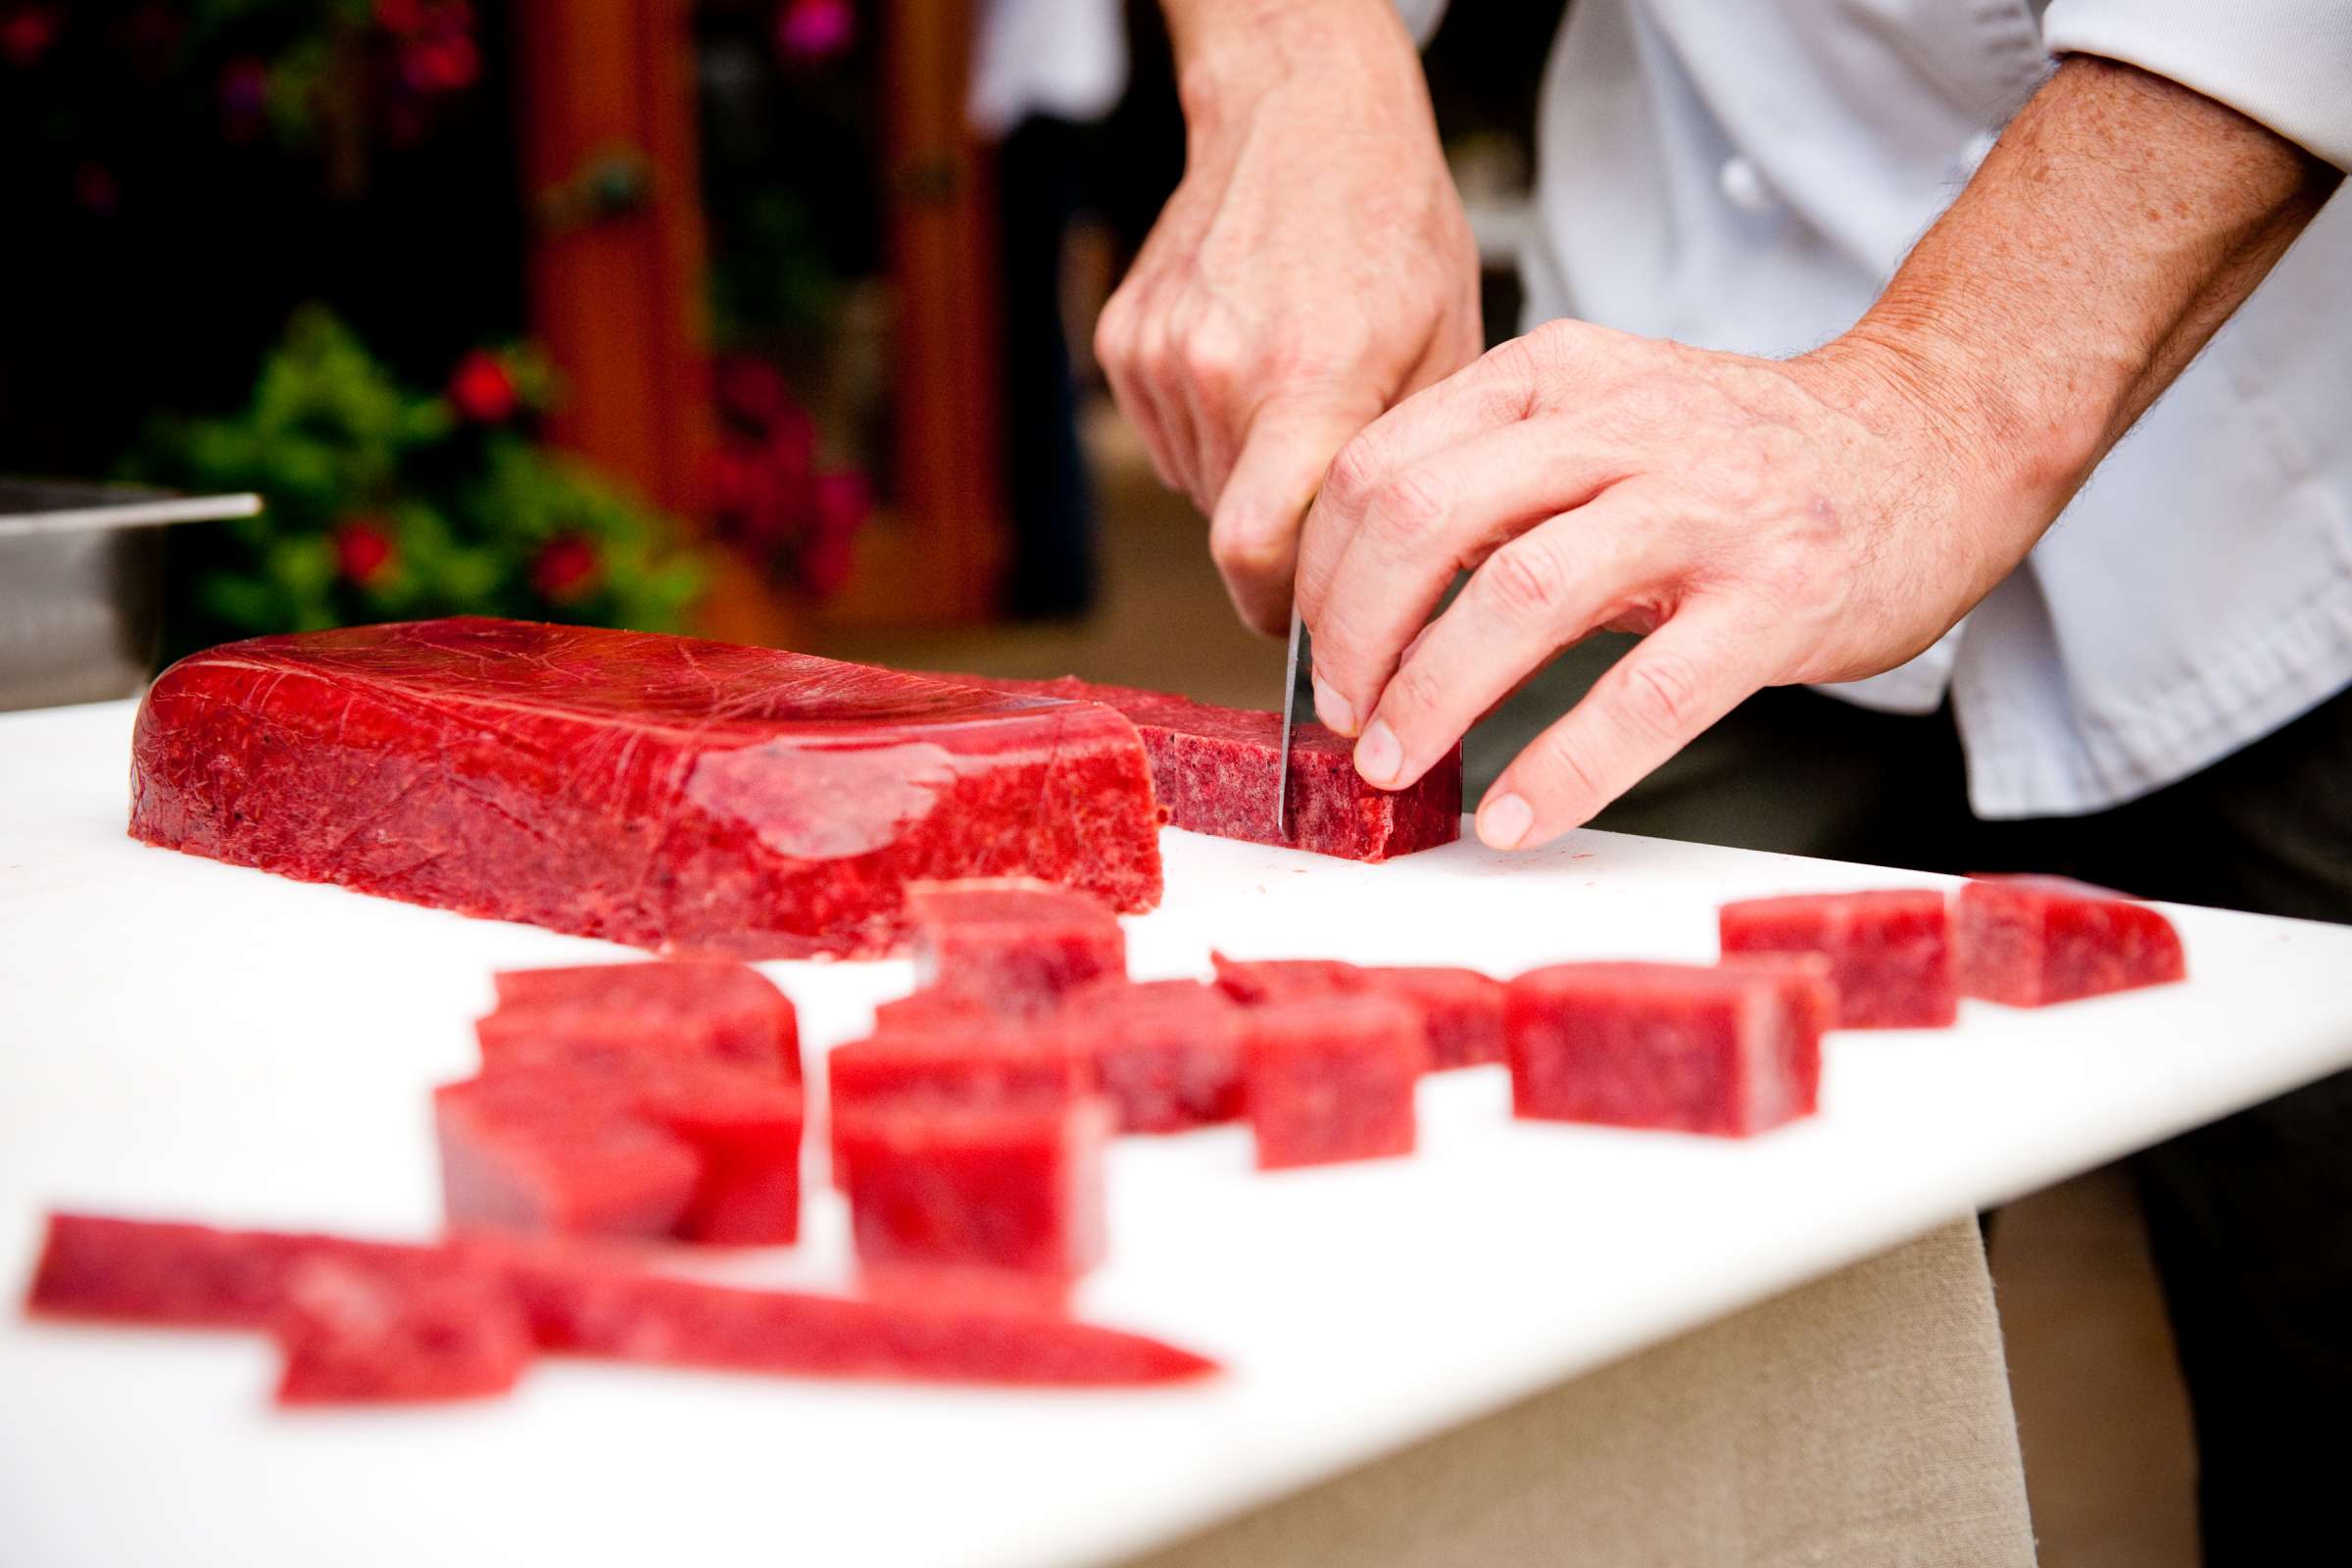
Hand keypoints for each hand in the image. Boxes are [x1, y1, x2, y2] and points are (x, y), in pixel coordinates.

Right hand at [1094, 0, 1480, 634]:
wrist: (1302, 115)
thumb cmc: (1390, 224)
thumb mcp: (1446, 347)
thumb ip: (1410, 471)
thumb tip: (1401, 580)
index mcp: (1312, 379)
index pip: (1256, 554)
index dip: (1278, 611)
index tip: (1309, 629)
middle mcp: (1220, 371)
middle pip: (1233, 529)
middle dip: (1285, 538)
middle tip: (1333, 492)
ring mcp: (1160, 355)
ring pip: (1200, 486)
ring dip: (1248, 479)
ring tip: (1298, 400)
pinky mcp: (1124, 342)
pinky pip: (1168, 437)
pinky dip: (1212, 430)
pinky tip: (1253, 366)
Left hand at [1293, 320, 2057, 849]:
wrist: (1935, 438)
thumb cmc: (1749, 456)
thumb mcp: (1604, 427)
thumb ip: (1495, 489)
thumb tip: (1372, 610)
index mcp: (1557, 379)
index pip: (1387, 461)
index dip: (1324, 570)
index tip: (1313, 646)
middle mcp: (1621, 426)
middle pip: (1426, 516)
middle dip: (1355, 632)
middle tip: (1344, 713)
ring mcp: (1705, 508)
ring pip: (1521, 594)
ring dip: (1433, 696)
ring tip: (1398, 765)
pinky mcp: (1776, 598)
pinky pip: (1646, 694)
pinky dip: (1563, 766)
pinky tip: (1515, 813)